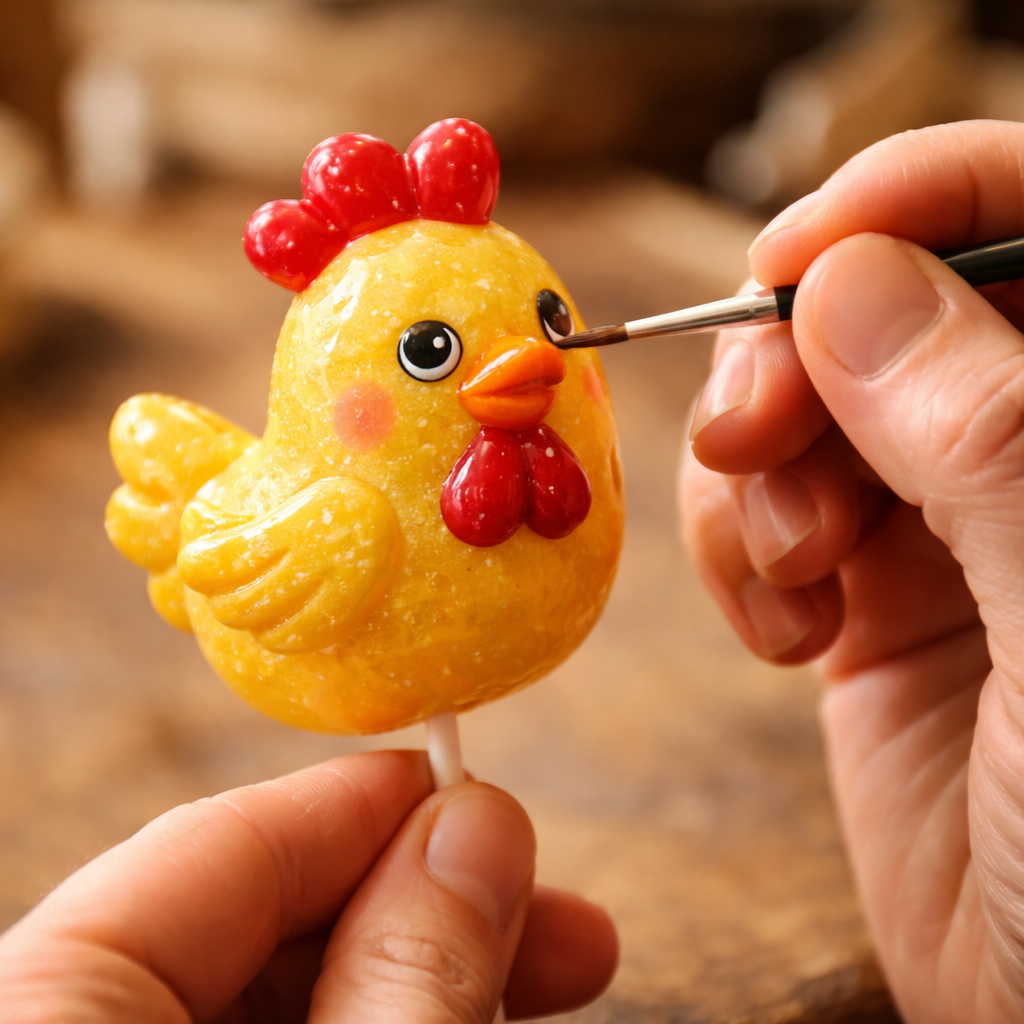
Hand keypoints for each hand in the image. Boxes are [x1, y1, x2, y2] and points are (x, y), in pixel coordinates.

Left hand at [0, 751, 616, 1021]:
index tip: (482, 798)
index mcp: (37, 1010)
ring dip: (421, 983)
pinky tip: (463, 1021)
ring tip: (551, 978)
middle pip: (253, 930)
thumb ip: (403, 979)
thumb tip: (479, 828)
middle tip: (562, 925)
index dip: (366, 808)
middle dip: (423, 914)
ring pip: (277, 1003)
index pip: (218, 850)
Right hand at [680, 121, 1023, 1022]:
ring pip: (803, 408)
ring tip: (787, 575)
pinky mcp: (869, 593)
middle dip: (792, 362)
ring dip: (758, 474)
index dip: (907, 205)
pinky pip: (765, 511)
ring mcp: (949, 518)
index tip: (790, 264)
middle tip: (747, 442)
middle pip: (883, 307)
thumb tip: (851, 286)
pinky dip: (739, 552)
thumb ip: (994, 444)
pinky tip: (781, 629)